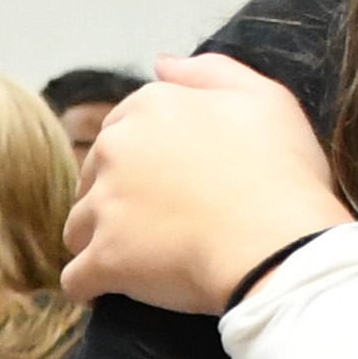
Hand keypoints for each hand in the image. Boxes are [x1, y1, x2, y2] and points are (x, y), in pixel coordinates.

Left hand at [60, 52, 352, 315]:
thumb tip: (162, 64)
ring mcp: (105, 204)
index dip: (141, 161)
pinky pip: (75, 279)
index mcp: (151, 108)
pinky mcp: (103, 258)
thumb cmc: (282, 173)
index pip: (121, 130)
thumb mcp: (264, 99)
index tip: (166, 185)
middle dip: (113, 199)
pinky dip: (88, 288)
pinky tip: (103, 295)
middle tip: (156, 225)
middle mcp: (116, 148)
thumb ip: (210, 72)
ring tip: (134, 262)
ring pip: (78, 226)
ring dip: (98, 242)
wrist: (280, 245)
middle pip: (93, 177)